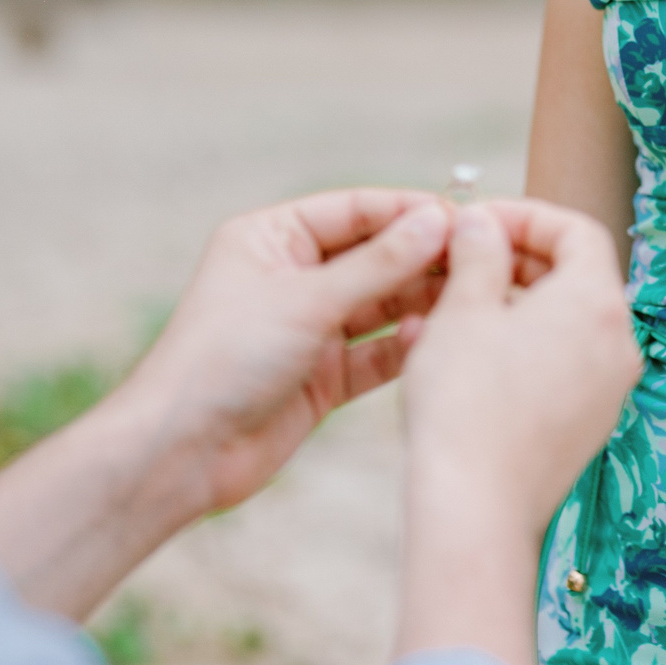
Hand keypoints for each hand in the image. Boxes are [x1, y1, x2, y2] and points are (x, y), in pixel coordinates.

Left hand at [112, 188, 454, 515]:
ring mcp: (309, 328)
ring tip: (471, 299)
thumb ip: (378, 264)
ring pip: (381, 304)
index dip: (410, 212)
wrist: (180, 454)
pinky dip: (404, 348)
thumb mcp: (306, 302)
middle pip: (375, 256)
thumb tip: (437, 220)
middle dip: (424, 258)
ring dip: (421, 303)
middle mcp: (292, 277)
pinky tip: (435, 342)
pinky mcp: (323, 376)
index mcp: (272, 238)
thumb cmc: (222, 361)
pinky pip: (376, 352)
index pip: (355, 210)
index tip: (466, 218)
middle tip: (485, 260)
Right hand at [393, 199, 639, 664]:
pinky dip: (518, 350)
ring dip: (508, 307)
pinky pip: (558, 367)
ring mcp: (608, 390)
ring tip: (445, 313)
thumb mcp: (463, 310)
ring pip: (561, 325)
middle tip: (457, 261)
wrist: (475, 511)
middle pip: (573, 277)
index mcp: (597, 303)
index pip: (576, 230)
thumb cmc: (465, 404)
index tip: (476, 222)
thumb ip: (478, 252)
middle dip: (512, 261)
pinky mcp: (587, 427)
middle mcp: (618, 344)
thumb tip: (482, 222)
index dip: (524, 216)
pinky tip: (462, 360)